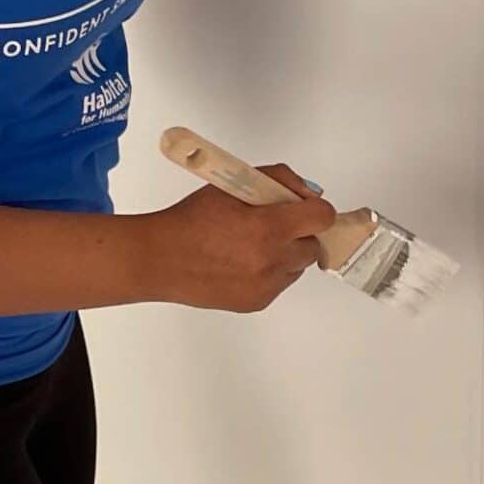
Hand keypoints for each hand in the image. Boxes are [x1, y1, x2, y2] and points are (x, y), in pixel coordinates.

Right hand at [139, 164, 337, 311]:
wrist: (161, 258)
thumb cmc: (191, 220)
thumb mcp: (233, 185)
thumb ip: (277, 181)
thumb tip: (306, 193)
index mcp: (269, 227)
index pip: (322, 217)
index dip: (314, 209)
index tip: (304, 209)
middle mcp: (272, 260)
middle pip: (313, 245)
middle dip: (298, 233)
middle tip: (273, 225)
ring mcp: (266, 285)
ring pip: (297, 266)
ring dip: (285, 254)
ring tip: (251, 245)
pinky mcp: (257, 302)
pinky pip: (279, 284)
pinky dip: (269, 272)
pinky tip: (241, 262)